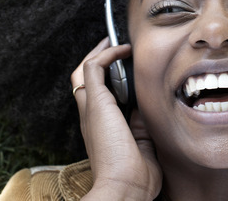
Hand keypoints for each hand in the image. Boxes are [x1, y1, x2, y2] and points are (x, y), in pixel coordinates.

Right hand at [71, 37, 161, 199]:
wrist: (125, 188)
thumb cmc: (136, 176)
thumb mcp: (143, 144)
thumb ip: (141, 124)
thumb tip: (145, 105)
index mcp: (100, 128)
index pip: (97, 96)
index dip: (109, 79)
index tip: (127, 67)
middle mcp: (90, 117)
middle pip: (83, 80)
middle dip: (100, 60)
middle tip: (118, 47)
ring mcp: (90, 109)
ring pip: (83, 71)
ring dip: (99, 53)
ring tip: (116, 41)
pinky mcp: (95, 103)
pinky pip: (94, 67)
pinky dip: (107, 53)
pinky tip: (123, 48)